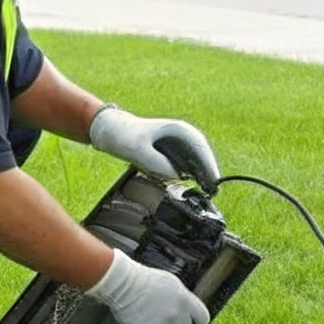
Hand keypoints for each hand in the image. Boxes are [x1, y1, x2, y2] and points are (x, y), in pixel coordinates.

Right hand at [82, 248, 210, 323]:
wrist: (123, 285)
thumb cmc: (144, 280)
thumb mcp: (171, 283)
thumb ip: (183, 298)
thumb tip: (188, 309)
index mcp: (186, 301)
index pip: (203, 319)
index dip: (197, 321)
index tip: (193, 323)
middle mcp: (179, 317)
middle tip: (165, 323)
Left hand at [88, 106, 220, 188]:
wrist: (109, 131)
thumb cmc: (122, 134)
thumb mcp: (136, 148)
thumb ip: (155, 162)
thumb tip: (177, 177)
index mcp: (179, 130)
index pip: (201, 149)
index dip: (209, 166)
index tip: (214, 182)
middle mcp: (182, 138)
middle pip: (201, 158)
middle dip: (207, 174)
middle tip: (212, 192)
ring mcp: (176, 147)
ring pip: (194, 164)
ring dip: (199, 177)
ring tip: (204, 193)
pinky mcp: (169, 156)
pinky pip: (184, 168)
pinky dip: (187, 178)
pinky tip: (189, 187)